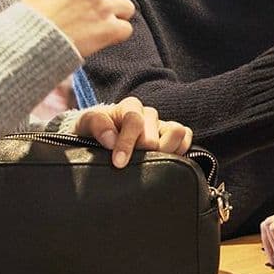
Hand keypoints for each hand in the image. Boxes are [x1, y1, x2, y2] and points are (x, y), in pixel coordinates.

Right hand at [25, 0, 134, 57]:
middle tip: (88, 15)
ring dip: (115, 17)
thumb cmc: (33, 15)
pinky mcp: (110, 28)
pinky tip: (102, 38)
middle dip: (105, 2)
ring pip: (126, 7)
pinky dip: (116, 35)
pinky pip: (126, 29)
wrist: (29, 42)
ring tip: (97, 26)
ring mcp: (104, 5)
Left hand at [73, 96, 192, 167]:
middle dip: (142, 154)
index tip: (119, 163)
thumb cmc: (93, 130)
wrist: (100, 135)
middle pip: (154, 136)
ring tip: (150, 164)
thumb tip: (111, 140)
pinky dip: (180, 149)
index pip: (134, 121)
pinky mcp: (172, 135)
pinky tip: (164, 160)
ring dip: (164, 152)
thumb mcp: (86, 123)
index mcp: (129, 107)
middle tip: (132, 166)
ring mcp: (162, 124)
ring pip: (177, 132)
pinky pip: (186, 137)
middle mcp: (148, 114)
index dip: (127, 143)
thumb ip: (97, 125)